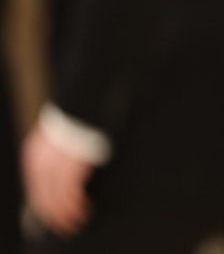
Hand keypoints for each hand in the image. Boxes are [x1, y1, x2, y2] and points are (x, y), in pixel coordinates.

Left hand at [22, 123, 93, 237]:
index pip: (36, 188)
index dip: (45, 206)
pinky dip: (76, 205)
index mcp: (33, 156)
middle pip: (44, 196)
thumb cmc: (75, 121)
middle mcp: (40, 162)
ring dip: (67, 213)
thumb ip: (54, 158)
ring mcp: (55, 164)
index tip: (54, 217)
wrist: (84, 104)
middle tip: (66, 226)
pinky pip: (71, 193)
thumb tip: (60, 182)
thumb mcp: (56, 140)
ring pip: (57, 198)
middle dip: (54, 214)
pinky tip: (83, 209)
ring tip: (77, 220)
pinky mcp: (72, 166)